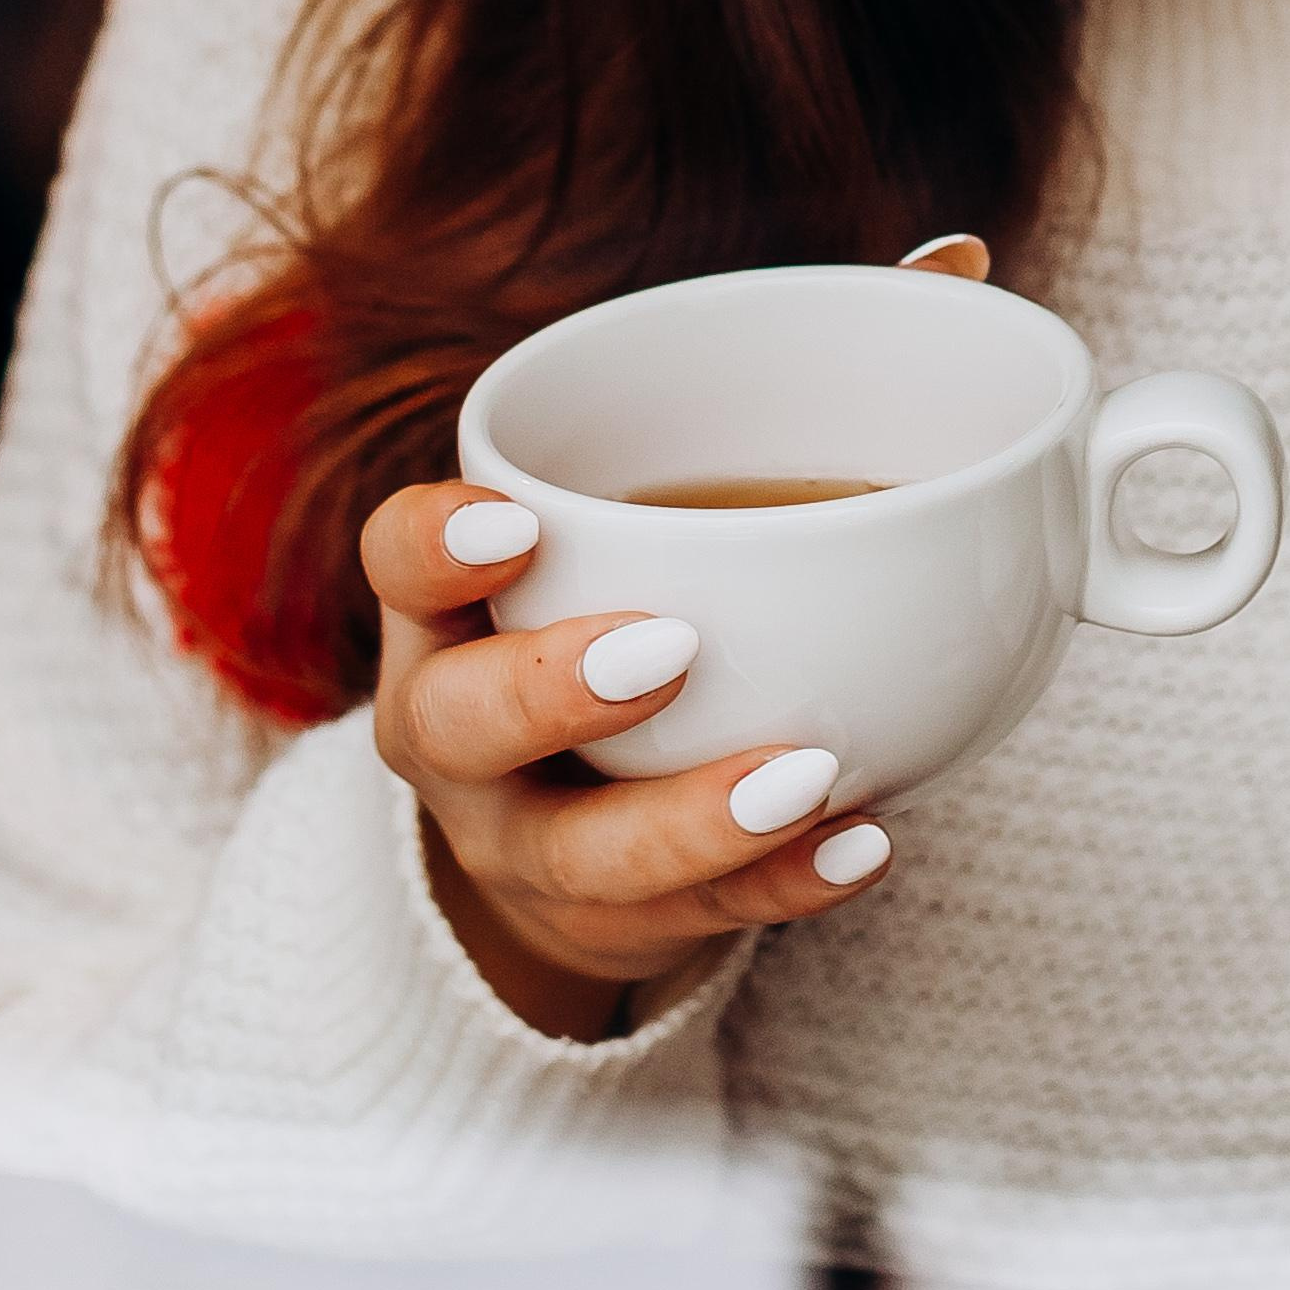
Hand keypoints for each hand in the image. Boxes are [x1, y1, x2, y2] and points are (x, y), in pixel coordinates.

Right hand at [366, 481, 890, 1044]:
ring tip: (805, 774)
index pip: (398, 562)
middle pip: (455, 723)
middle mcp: (453, 738)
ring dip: (695, 816)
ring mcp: (519, 846)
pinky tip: (861, 845)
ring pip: (579, 853)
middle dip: (552, 691)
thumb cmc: (591, 634)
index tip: (518, 522)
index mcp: (441, 620)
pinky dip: (784, 885)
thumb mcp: (586, 560)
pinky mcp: (607, 925)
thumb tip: (891, 364)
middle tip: (670, 650)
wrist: (558, 841)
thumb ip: (671, 488)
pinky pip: (694, 918)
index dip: (436, 544)